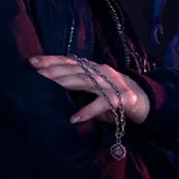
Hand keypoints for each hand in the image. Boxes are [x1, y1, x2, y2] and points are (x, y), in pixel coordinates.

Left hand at [32, 56, 149, 127]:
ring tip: (48, 88)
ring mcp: (112, 83)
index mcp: (93, 68)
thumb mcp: (94, 90)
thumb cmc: (114, 97)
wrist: (146, 101)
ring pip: (86, 81)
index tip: (31, 62)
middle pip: (74, 69)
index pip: (69, 61)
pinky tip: (74, 118)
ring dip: (66, 84)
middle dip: (53, 71)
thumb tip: (50, 94)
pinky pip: (103, 104)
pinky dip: (88, 110)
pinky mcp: (122, 99)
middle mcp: (101, 72)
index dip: (50, 60)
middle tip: (35, 74)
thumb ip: (77, 89)